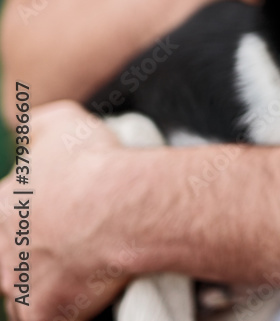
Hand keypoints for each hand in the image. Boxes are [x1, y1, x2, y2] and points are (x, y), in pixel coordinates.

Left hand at [0, 102, 134, 320]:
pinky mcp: (45, 313)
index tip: (49, 218)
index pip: (1, 219)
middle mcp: (1, 251)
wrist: (125, 207)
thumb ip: (37, 125)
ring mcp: (18, 286)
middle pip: (6, 260)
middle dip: (31, 254)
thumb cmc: (94, 165)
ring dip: (42, 285)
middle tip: (66, 242)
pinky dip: (65, 310)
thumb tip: (27, 129)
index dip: (21, 220)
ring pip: (20, 293)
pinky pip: (47, 318)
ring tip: (78, 268)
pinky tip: (86, 292)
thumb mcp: (63, 121)